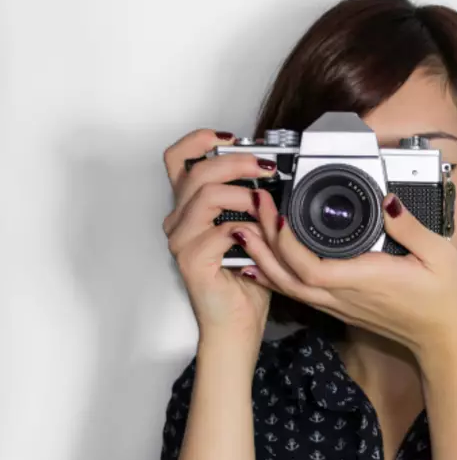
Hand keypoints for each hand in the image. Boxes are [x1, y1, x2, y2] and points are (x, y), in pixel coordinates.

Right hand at [162, 128, 278, 341]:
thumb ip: (253, 200)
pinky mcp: (190, 261)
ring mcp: (181, 240)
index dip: (201, 140)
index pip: (179, 158)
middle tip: (266, 167)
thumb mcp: (253, 227)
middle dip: (236, 162)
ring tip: (266, 207)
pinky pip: (218, 232)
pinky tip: (259, 237)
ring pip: (205, 195)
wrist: (238, 321)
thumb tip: (274, 171)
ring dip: (244, 196)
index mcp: (189, 206)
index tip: (233, 138)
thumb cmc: (246, 276)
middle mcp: (178, 219)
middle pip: (196, 170)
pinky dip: (245, 229)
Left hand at [234, 194, 456, 357]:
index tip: (279, 211)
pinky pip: (299, 293)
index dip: (286, 242)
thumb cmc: (447, 301)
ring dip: (264, 259)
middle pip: (288, 275)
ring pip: (288, 287)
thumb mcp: (440, 255)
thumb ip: (410, 227)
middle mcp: (345, 296)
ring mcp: (340, 304)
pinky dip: (276, 276)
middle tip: (255, 206)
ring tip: (248, 229)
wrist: (447, 339)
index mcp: (364, 280)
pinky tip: (264, 263)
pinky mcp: (342, 307)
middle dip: (264, 241)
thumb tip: (388, 200)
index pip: (310, 267)